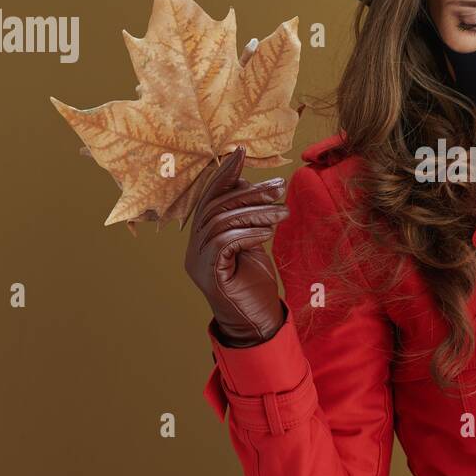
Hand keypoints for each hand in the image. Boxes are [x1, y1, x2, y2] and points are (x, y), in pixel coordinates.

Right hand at [184, 146, 290, 345]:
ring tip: (283, 212)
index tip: (242, 151)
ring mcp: (196, 262)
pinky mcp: (209, 274)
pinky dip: (248, 231)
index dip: (224, 173)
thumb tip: (248, 183)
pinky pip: (224, 242)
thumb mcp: (251, 243)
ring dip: (255, 211)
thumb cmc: (255, 285)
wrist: (257, 324)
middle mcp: (192, 249)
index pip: (208, 198)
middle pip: (215, 206)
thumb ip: (245, 217)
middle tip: (279, 185)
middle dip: (249, 192)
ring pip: (220, 221)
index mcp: (201, 239)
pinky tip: (269, 231)